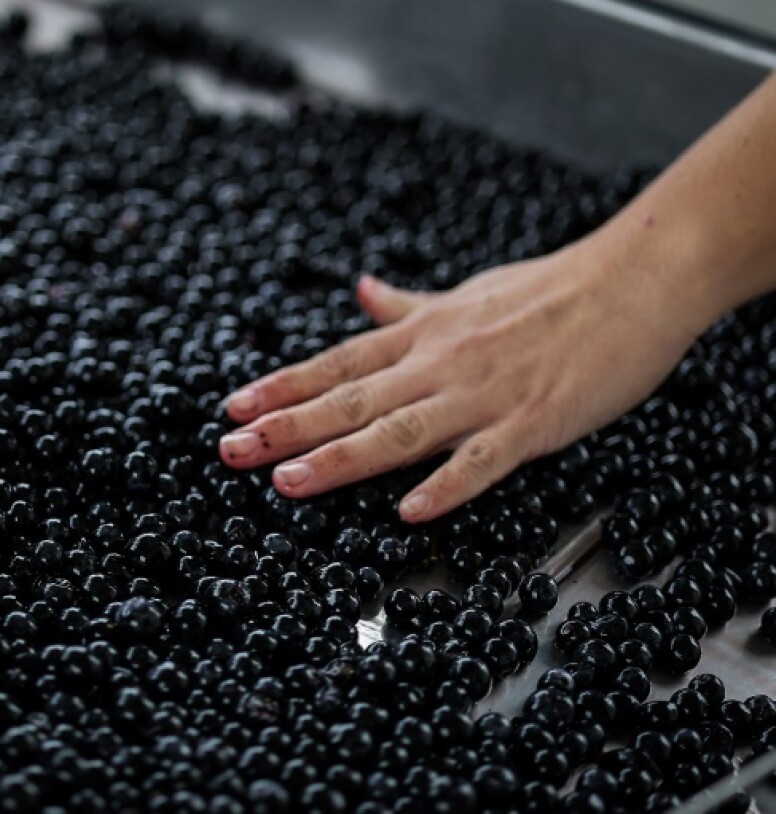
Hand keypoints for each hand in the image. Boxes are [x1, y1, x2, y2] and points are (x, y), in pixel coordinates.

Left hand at [219, 243, 710, 522]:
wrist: (634, 279)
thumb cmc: (549, 289)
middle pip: (351, 400)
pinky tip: (410, 512)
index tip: (235, 408)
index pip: (338, 363)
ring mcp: (484, 394)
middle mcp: (440, 364)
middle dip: (286, 427)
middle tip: (231, 451)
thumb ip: (408, 306)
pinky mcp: (533, 422)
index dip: (284, 387)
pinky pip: (483, 461)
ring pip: (399, 431)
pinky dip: (447, 485)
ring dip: (340, 458)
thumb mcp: (465, 294)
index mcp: (423, 337)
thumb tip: (361, 291)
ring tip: (288, 480)